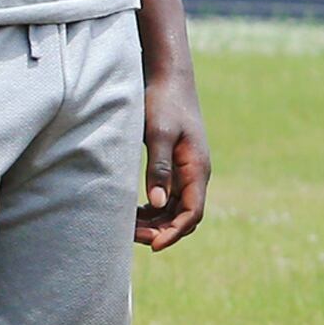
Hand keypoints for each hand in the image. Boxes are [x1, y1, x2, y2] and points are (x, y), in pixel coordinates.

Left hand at [137, 69, 208, 250]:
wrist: (169, 78)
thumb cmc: (163, 102)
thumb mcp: (158, 134)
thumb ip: (159, 168)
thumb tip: (156, 204)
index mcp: (197, 169)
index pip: (193, 213)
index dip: (174, 233)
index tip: (152, 246)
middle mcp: (196, 174)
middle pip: (185, 216)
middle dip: (161, 231)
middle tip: (129, 235)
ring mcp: (187, 171)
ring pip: (176, 210)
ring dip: (156, 222)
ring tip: (126, 225)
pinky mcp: (177, 166)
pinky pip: (169, 198)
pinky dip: (153, 210)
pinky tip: (133, 210)